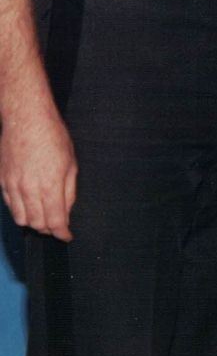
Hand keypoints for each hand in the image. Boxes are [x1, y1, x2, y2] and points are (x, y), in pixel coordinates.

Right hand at [0, 96, 76, 241]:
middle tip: (57, 226)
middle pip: (37, 223)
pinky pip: (9, 205)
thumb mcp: (71, 164)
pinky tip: (28, 206)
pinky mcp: (2, 181)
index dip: (62, 233)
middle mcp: (29, 189)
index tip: (67, 236)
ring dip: (32, 222)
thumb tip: (66, 211)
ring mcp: (12, 186)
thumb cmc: (53, 137)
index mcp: (51, 185)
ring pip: (20, 218)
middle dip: (49, 229)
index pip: (55, 221)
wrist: (26, 119)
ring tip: (43, 218)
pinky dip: (19, 211)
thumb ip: (68, 191)